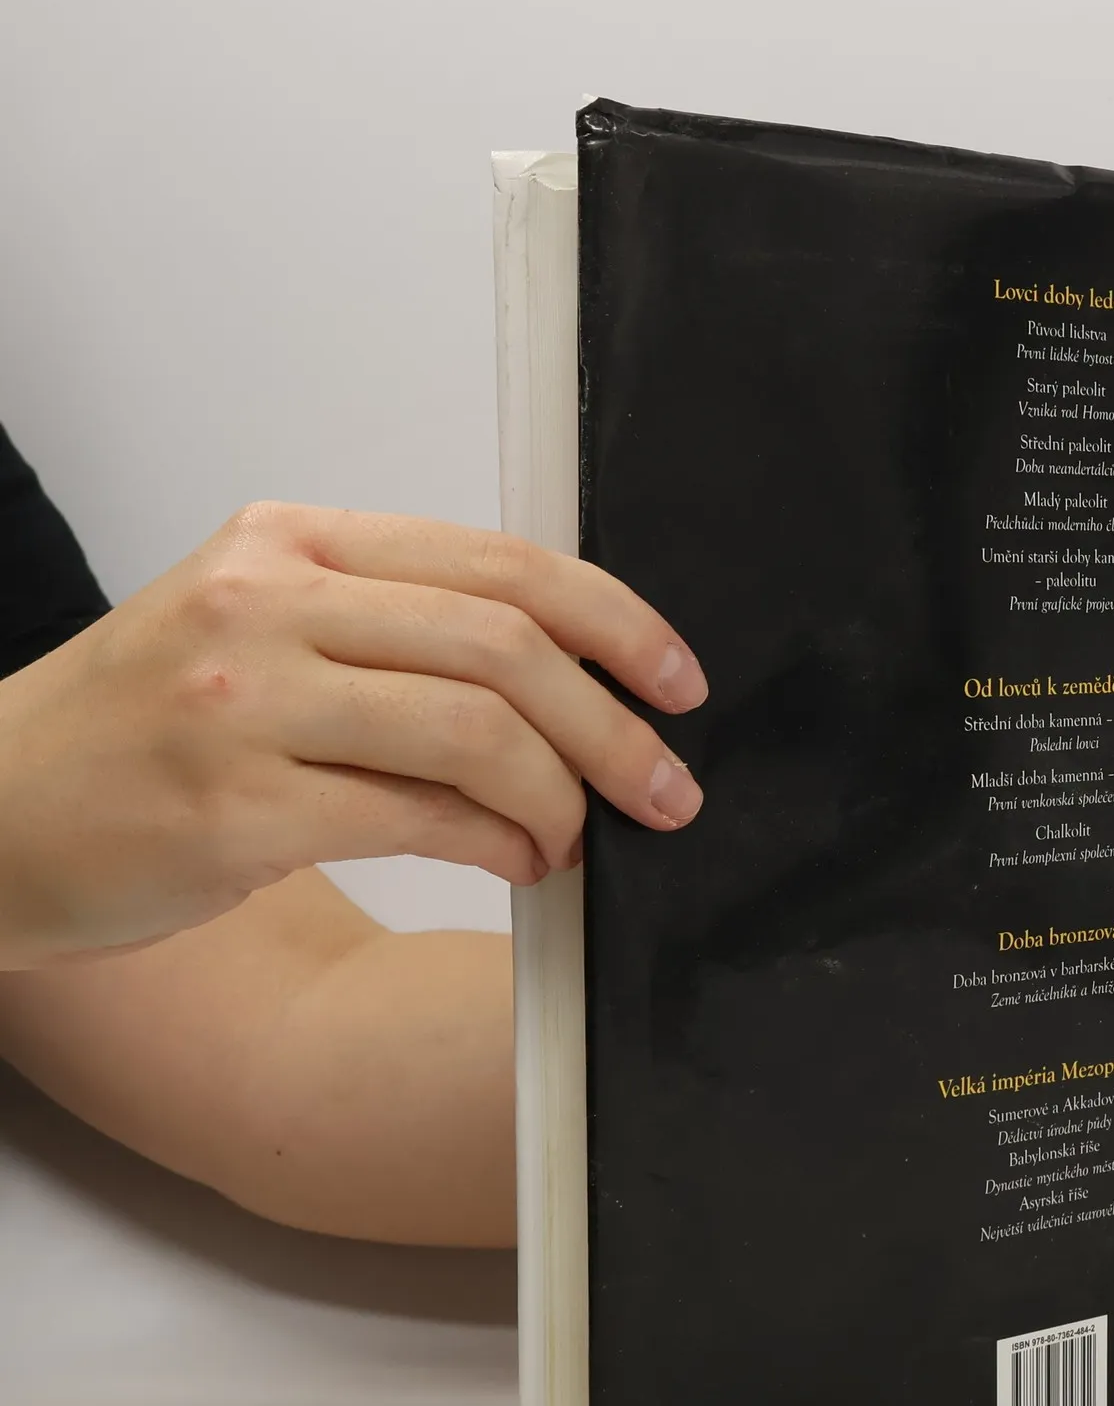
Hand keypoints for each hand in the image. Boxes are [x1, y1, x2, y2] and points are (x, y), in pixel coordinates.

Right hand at [0, 502, 705, 968]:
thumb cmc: (145, 729)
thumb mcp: (257, 630)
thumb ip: (394, 629)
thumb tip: (569, 680)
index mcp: (289, 543)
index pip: (499, 560)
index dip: (615, 621)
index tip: (677, 678)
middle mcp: (266, 603)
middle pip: (505, 644)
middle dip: (613, 725)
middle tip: (665, 787)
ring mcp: (243, 703)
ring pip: (474, 731)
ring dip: (562, 797)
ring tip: (579, 837)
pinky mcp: (233, 810)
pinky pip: (419, 820)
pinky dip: (499, 844)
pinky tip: (520, 862)